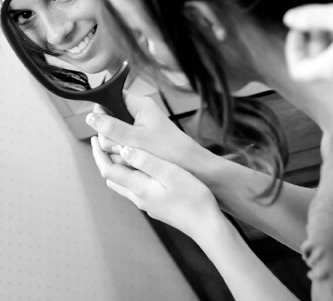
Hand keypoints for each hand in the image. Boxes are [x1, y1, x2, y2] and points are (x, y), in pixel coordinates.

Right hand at [85, 94, 197, 168]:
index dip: (103, 112)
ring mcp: (136, 128)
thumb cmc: (168, 148)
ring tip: (131, 152)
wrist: (187, 163)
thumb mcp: (136, 138)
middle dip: (109, 136)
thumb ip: (112, 127)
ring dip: (115, 147)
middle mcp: (136, 113)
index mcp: (139, 104)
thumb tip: (91, 117)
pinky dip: (122, 153)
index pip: (110, 97)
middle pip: (107, 120)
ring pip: (111, 136)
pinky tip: (131, 159)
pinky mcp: (136, 141)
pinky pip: (119, 145)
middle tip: (122, 145)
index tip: (104, 127)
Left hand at [90, 137, 221, 237]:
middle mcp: (138, 198)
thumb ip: (146, 161)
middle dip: (104, 160)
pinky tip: (142, 170)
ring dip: (117, 169)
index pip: (109, 170)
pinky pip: (135, 190)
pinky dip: (130, 176)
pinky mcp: (156, 207)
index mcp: (139, 188)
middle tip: (102, 143)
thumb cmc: (193, 197)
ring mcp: (147, 204)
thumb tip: (123, 150)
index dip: (99, 154)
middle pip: (112, 179)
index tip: (94, 138)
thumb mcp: (171, 173)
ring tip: (119, 153)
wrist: (205, 224)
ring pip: (123, 185)